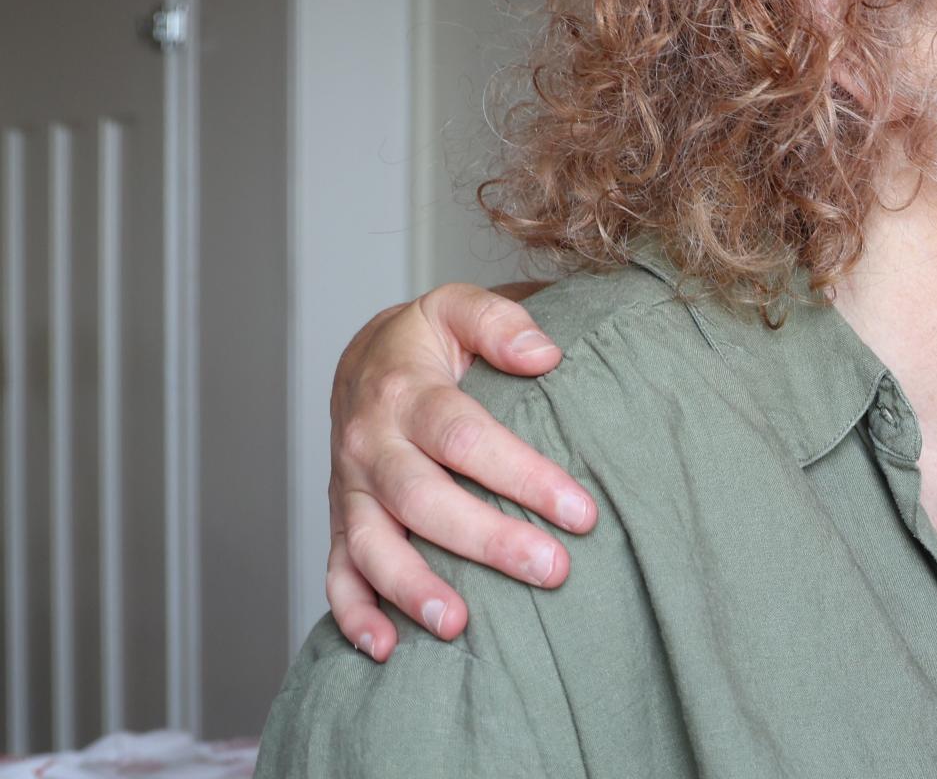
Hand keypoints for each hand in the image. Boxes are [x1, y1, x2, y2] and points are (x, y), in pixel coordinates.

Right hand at [325, 281, 585, 660]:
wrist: (362, 360)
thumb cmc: (426, 341)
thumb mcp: (457, 308)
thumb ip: (500, 321)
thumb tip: (545, 355)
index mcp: (404, 393)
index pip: (466, 438)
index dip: (523, 475)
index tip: (580, 511)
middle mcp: (370, 446)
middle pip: (424, 500)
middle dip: (487, 540)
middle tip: (551, 570)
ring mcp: (349, 490)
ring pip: (373, 546)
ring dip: (413, 589)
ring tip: (460, 626)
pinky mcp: (340, 522)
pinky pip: (337, 574)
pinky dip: (354, 615)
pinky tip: (386, 648)